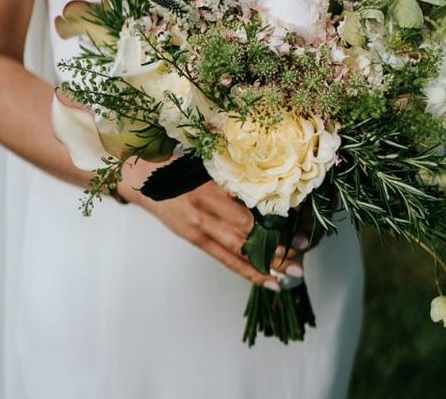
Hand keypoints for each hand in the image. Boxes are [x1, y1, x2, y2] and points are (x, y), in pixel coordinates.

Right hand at [117, 158, 305, 289]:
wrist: (143, 179)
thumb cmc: (180, 166)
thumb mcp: (207, 165)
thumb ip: (234, 179)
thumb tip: (271, 190)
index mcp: (209, 188)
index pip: (244, 212)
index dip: (271, 223)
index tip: (296, 225)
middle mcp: (204, 212)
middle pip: (245, 236)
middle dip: (276, 248)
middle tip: (302, 255)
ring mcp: (199, 229)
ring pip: (239, 252)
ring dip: (267, 265)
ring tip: (293, 274)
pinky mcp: (195, 240)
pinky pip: (225, 260)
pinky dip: (248, 272)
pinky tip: (269, 281)